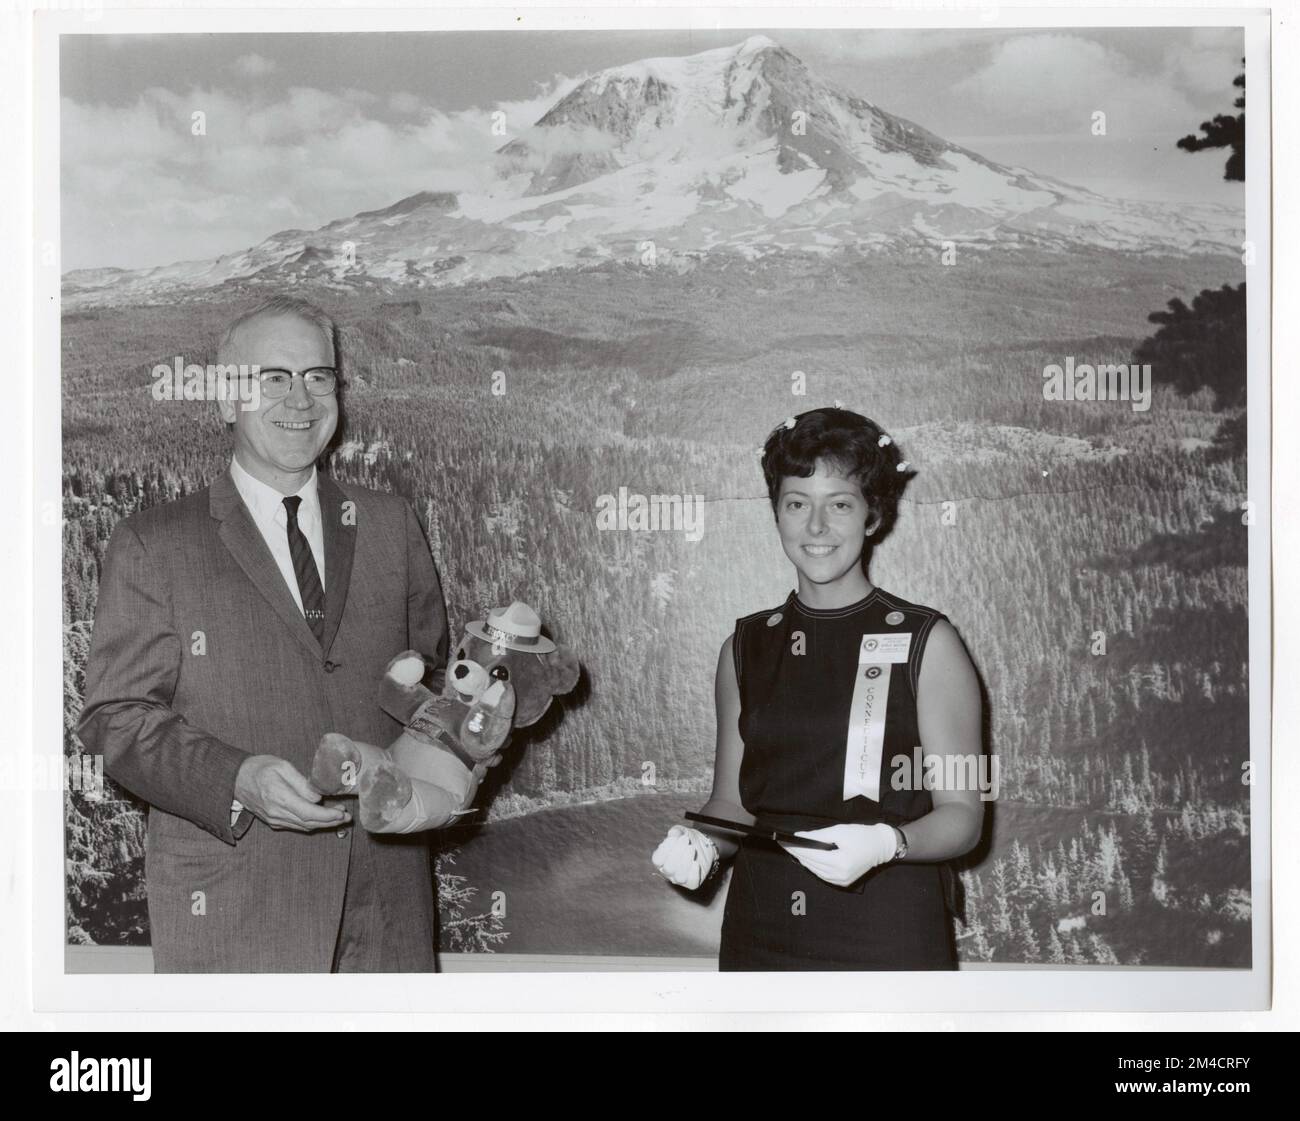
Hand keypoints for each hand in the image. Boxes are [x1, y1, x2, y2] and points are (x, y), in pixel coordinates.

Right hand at [234, 755, 350, 831]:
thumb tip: (317, 797)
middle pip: (309, 823)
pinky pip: (296, 825)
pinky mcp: (273, 821)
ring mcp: (274, 819)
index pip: (308, 813)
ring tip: (340, 817)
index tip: (342, 813)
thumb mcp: (282, 766)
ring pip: (304, 826)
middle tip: (347, 817)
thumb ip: (301, 783)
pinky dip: (311, 823)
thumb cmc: (260, 768)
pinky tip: (322, 818)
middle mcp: (277, 813)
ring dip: (323, 824)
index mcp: (279, 797)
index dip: (327, 816)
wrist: (235, 779)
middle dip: (330, 821)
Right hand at [652, 825, 718, 889]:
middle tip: (686, 840)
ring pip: (679, 877)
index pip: (657, 860)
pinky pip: (692, 882)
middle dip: (678, 852)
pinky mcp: (692, 882)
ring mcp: (679, 879)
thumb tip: (673, 835)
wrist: (704, 847)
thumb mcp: (681, 832)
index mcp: (661, 860)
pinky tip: (696, 863)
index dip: (664, 849)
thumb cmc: (688, 840)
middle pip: (668, 868)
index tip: (675, 838)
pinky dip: (694, 873)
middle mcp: (668, 872)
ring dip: (686, 861)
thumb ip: (675, 832)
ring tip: (692, 848)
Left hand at [779, 823, 897, 886]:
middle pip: (812, 864)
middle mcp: (840, 875)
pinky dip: (814, 867)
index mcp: (840, 862)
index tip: (784, 841)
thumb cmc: (861, 835)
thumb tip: (799, 836)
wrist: (881, 846)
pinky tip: (807, 859)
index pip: (811, 855)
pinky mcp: (843, 882)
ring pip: (815, 871)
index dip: (796, 848)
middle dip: (797, 853)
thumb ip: (818, 835)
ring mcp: (842, 881)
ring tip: (793, 850)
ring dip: (804, 861)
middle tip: (784, 844)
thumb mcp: (839, 831)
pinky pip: (823, 875)